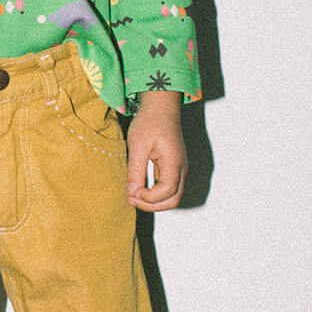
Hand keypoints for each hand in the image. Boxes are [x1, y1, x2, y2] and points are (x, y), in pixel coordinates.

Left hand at [126, 91, 186, 211]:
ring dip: (153, 201)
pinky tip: (138, 188)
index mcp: (174, 162)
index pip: (167, 192)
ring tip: (132, 195)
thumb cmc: (150, 121)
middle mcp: (180, 168)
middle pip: (173, 200)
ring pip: (172, 196)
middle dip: (151, 205)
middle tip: (130, 199)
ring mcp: (178, 169)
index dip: (149, 198)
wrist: (160, 107)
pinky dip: (155, 193)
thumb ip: (136, 170)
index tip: (131, 193)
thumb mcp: (137, 144)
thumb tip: (132, 192)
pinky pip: (168, 187)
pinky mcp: (172, 167)